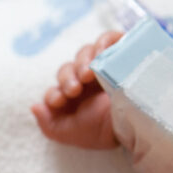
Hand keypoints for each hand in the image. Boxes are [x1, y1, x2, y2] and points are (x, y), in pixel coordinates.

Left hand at [31, 30, 122, 149]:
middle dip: (67, 78)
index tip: (59, 100)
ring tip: (88, 75)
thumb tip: (35, 106)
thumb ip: (49, 125)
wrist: (137, 126)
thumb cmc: (103, 132)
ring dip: (82, 62)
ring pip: (85, 52)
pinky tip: (100, 55)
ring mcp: (104, 65)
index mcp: (74, 98)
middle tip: (74, 89)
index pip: (57, 87)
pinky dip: (102, 43)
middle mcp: (87, 80)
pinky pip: (109, 38)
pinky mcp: (122, 53)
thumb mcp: (71, 134)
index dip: (54, 92)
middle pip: (68, 68)